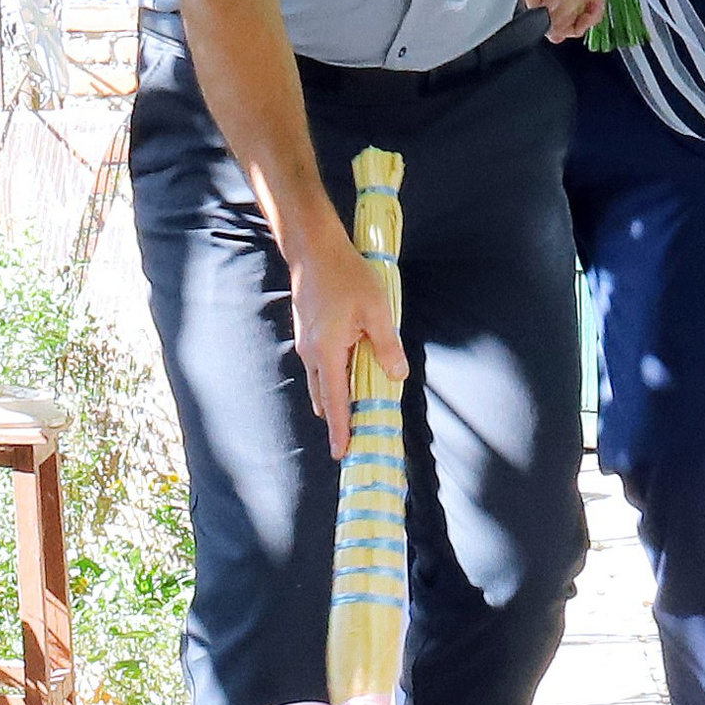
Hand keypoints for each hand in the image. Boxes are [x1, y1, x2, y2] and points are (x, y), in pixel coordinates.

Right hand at [280, 199, 406, 458]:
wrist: (315, 250)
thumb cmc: (347, 276)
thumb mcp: (377, 310)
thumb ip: (388, 345)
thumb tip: (397, 376)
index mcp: (327, 353)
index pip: (335, 402)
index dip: (341, 429)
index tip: (342, 453)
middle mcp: (311, 354)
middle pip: (324, 398)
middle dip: (338, 420)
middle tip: (354, 439)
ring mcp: (306, 344)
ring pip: (320, 383)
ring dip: (335, 399)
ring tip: (356, 412)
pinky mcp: (308, 334)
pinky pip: (319, 367)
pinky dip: (332, 380)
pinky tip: (350, 375)